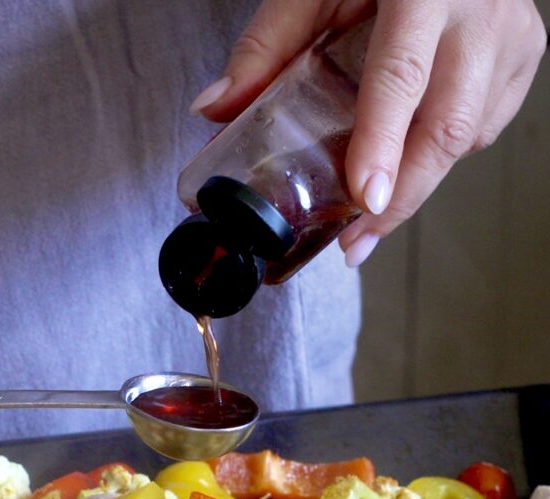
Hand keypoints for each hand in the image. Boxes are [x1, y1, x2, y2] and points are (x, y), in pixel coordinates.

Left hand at [191, 0, 545, 265]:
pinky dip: (444, 158)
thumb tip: (213, 109)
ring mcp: (510, 35)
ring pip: (467, 136)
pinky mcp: (523, 53)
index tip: (363, 197)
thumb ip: (267, 47)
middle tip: (355, 241)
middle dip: (399, 198)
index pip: (401, 80)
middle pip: (444, 127)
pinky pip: (484, 126)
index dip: (382, 145)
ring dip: (417, 186)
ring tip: (370, 219)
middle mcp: (479, 13)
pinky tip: (408, 169)